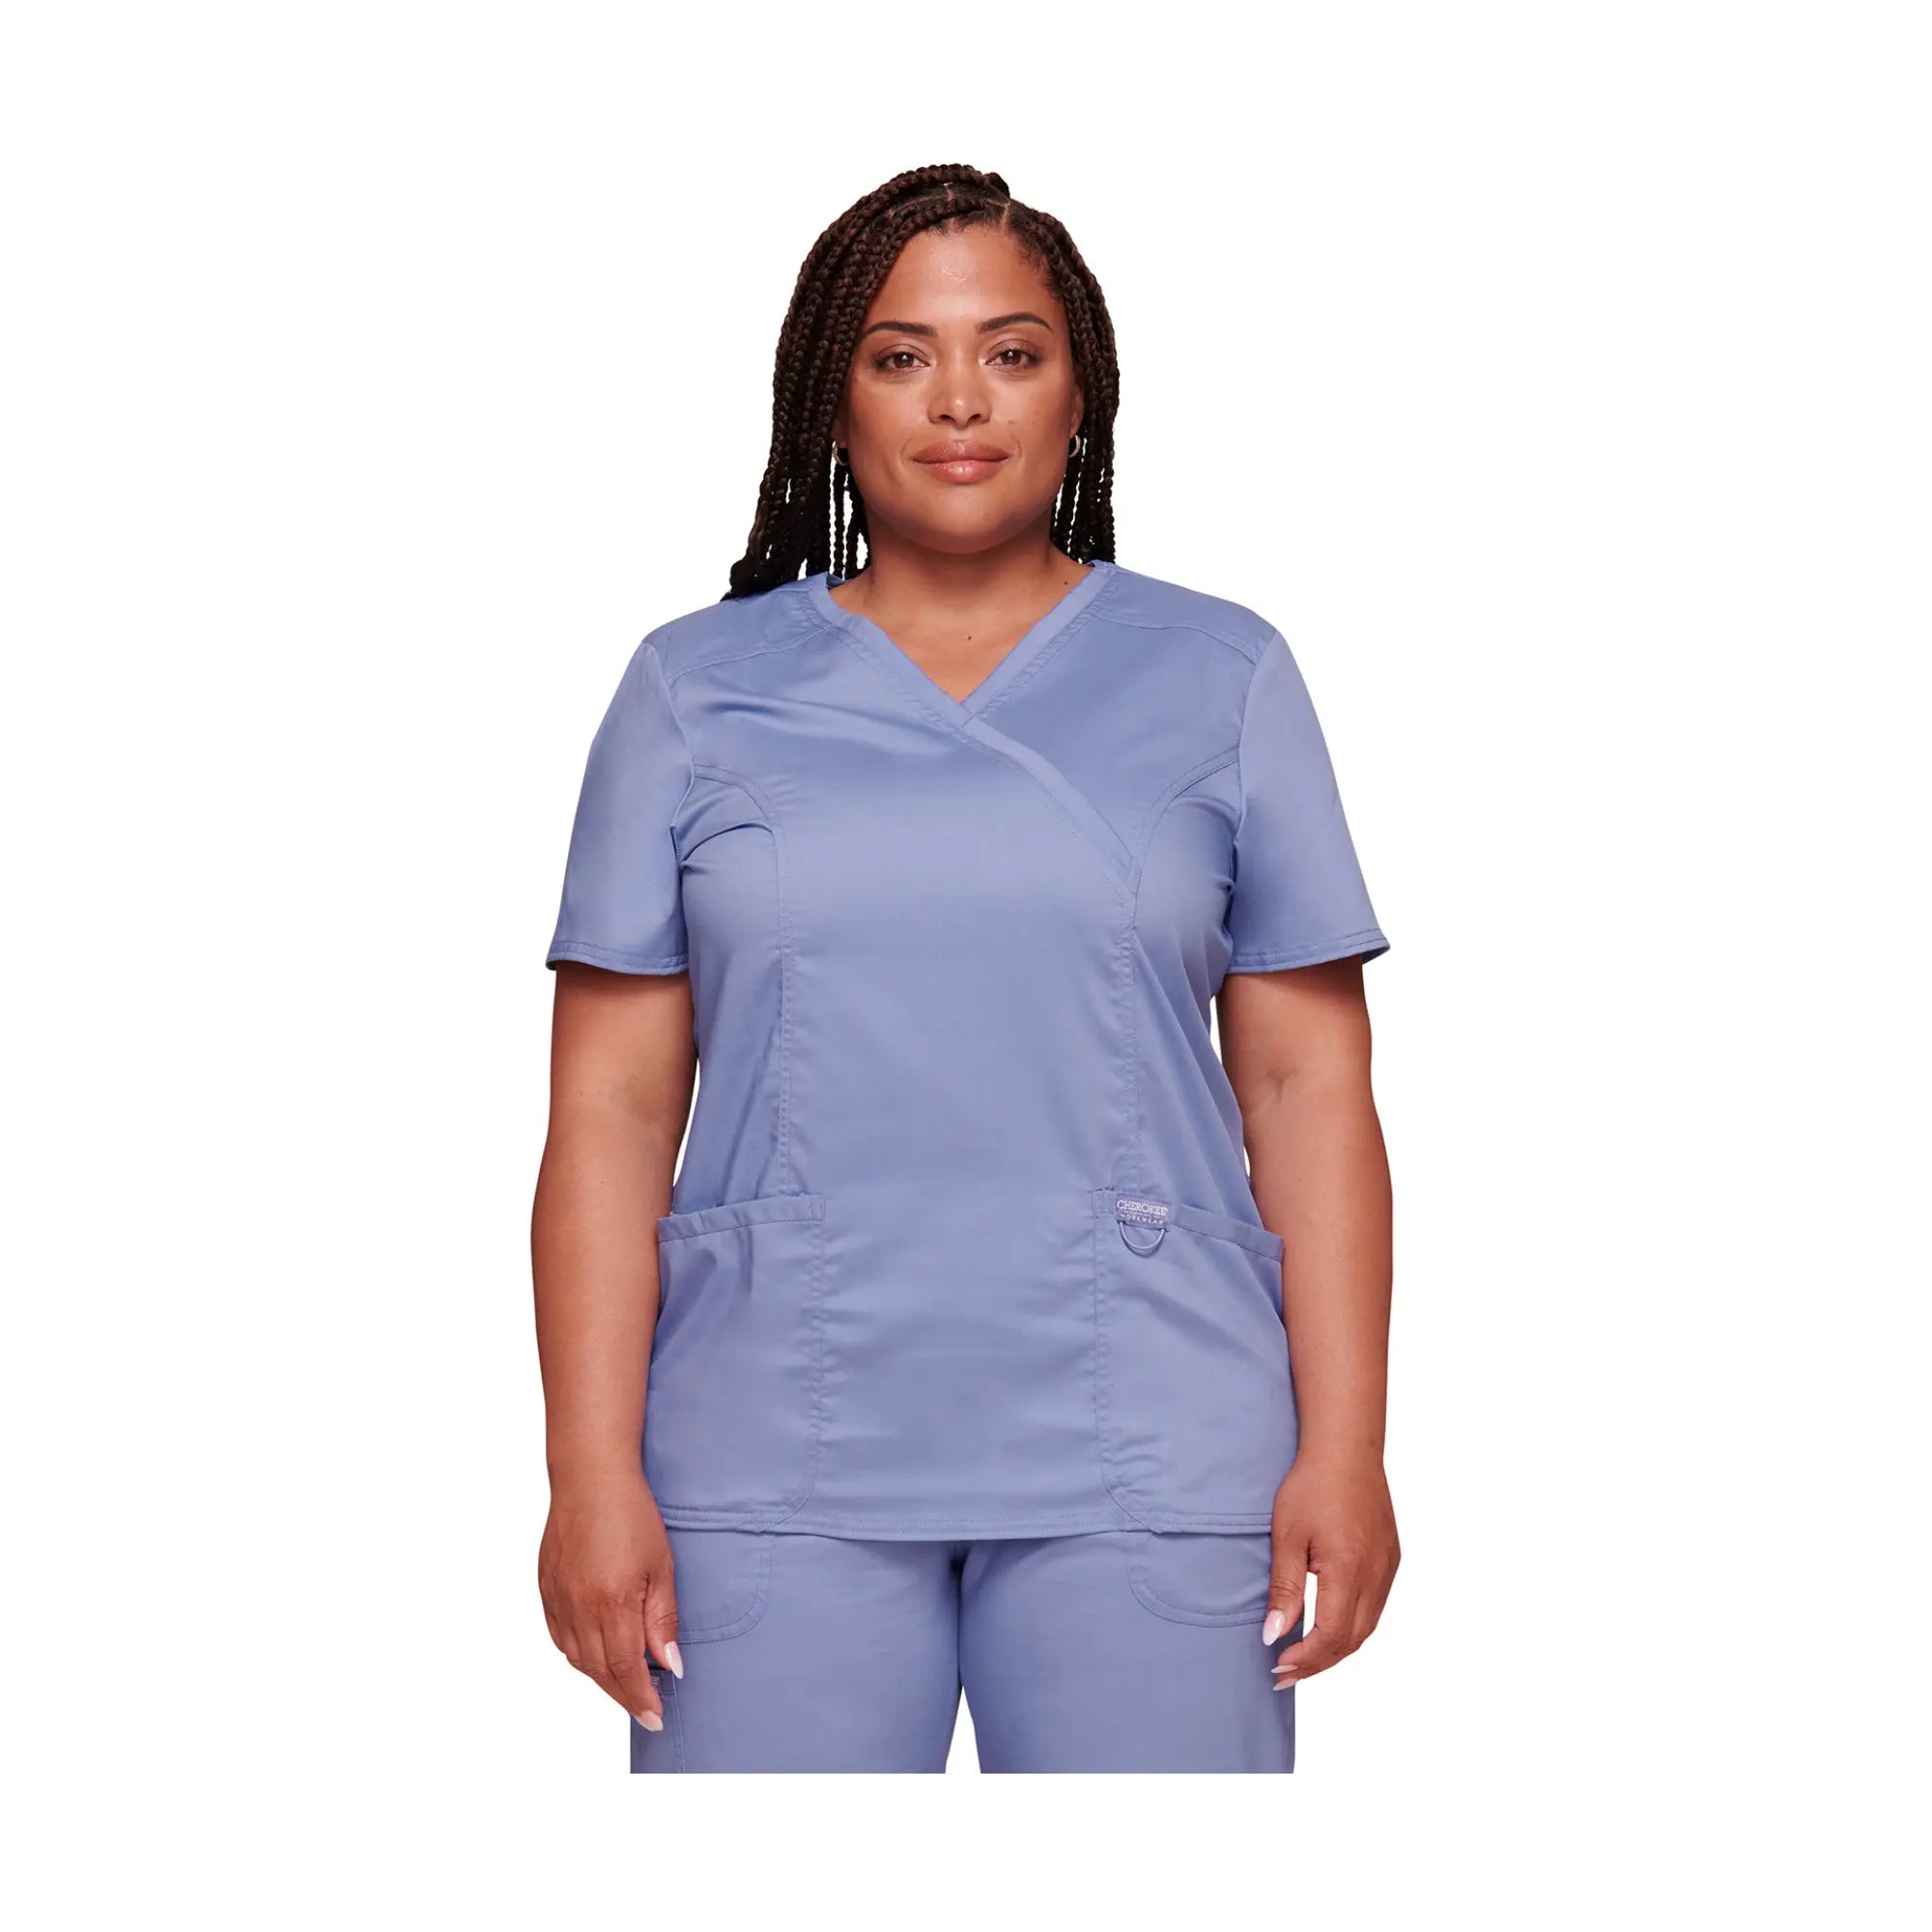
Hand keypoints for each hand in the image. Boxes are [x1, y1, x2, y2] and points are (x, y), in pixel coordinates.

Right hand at [537, 1463, 682, 1726]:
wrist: (590, 1478)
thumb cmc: (631, 1514)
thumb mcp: (661, 1565)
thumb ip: (662, 1619)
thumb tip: (670, 1664)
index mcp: (611, 1601)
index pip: (626, 1667)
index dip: (640, 1697)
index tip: (655, 1717)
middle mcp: (579, 1606)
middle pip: (600, 1670)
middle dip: (623, 1695)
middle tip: (644, 1710)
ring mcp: (558, 1599)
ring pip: (577, 1659)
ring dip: (601, 1677)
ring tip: (625, 1686)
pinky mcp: (546, 1590)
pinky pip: (560, 1638)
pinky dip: (578, 1655)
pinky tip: (595, 1655)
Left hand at [1263, 1452, 1399, 1684]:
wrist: (1346, 1450)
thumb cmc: (1312, 1487)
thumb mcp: (1287, 1537)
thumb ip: (1284, 1590)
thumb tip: (1274, 1636)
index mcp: (1349, 1571)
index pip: (1332, 1638)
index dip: (1305, 1660)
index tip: (1278, 1668)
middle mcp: (1376, 1576)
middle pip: (1352, 1641)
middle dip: (1319, 1663)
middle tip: (1286, 1673)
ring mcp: (1388, 1569)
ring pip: (1367, 1627)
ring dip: (1337, 1648)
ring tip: (1304, 1657)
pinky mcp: (1391, 1559)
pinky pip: (1375, 1606)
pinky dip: (1353, 1625)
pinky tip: (1331, 1625)